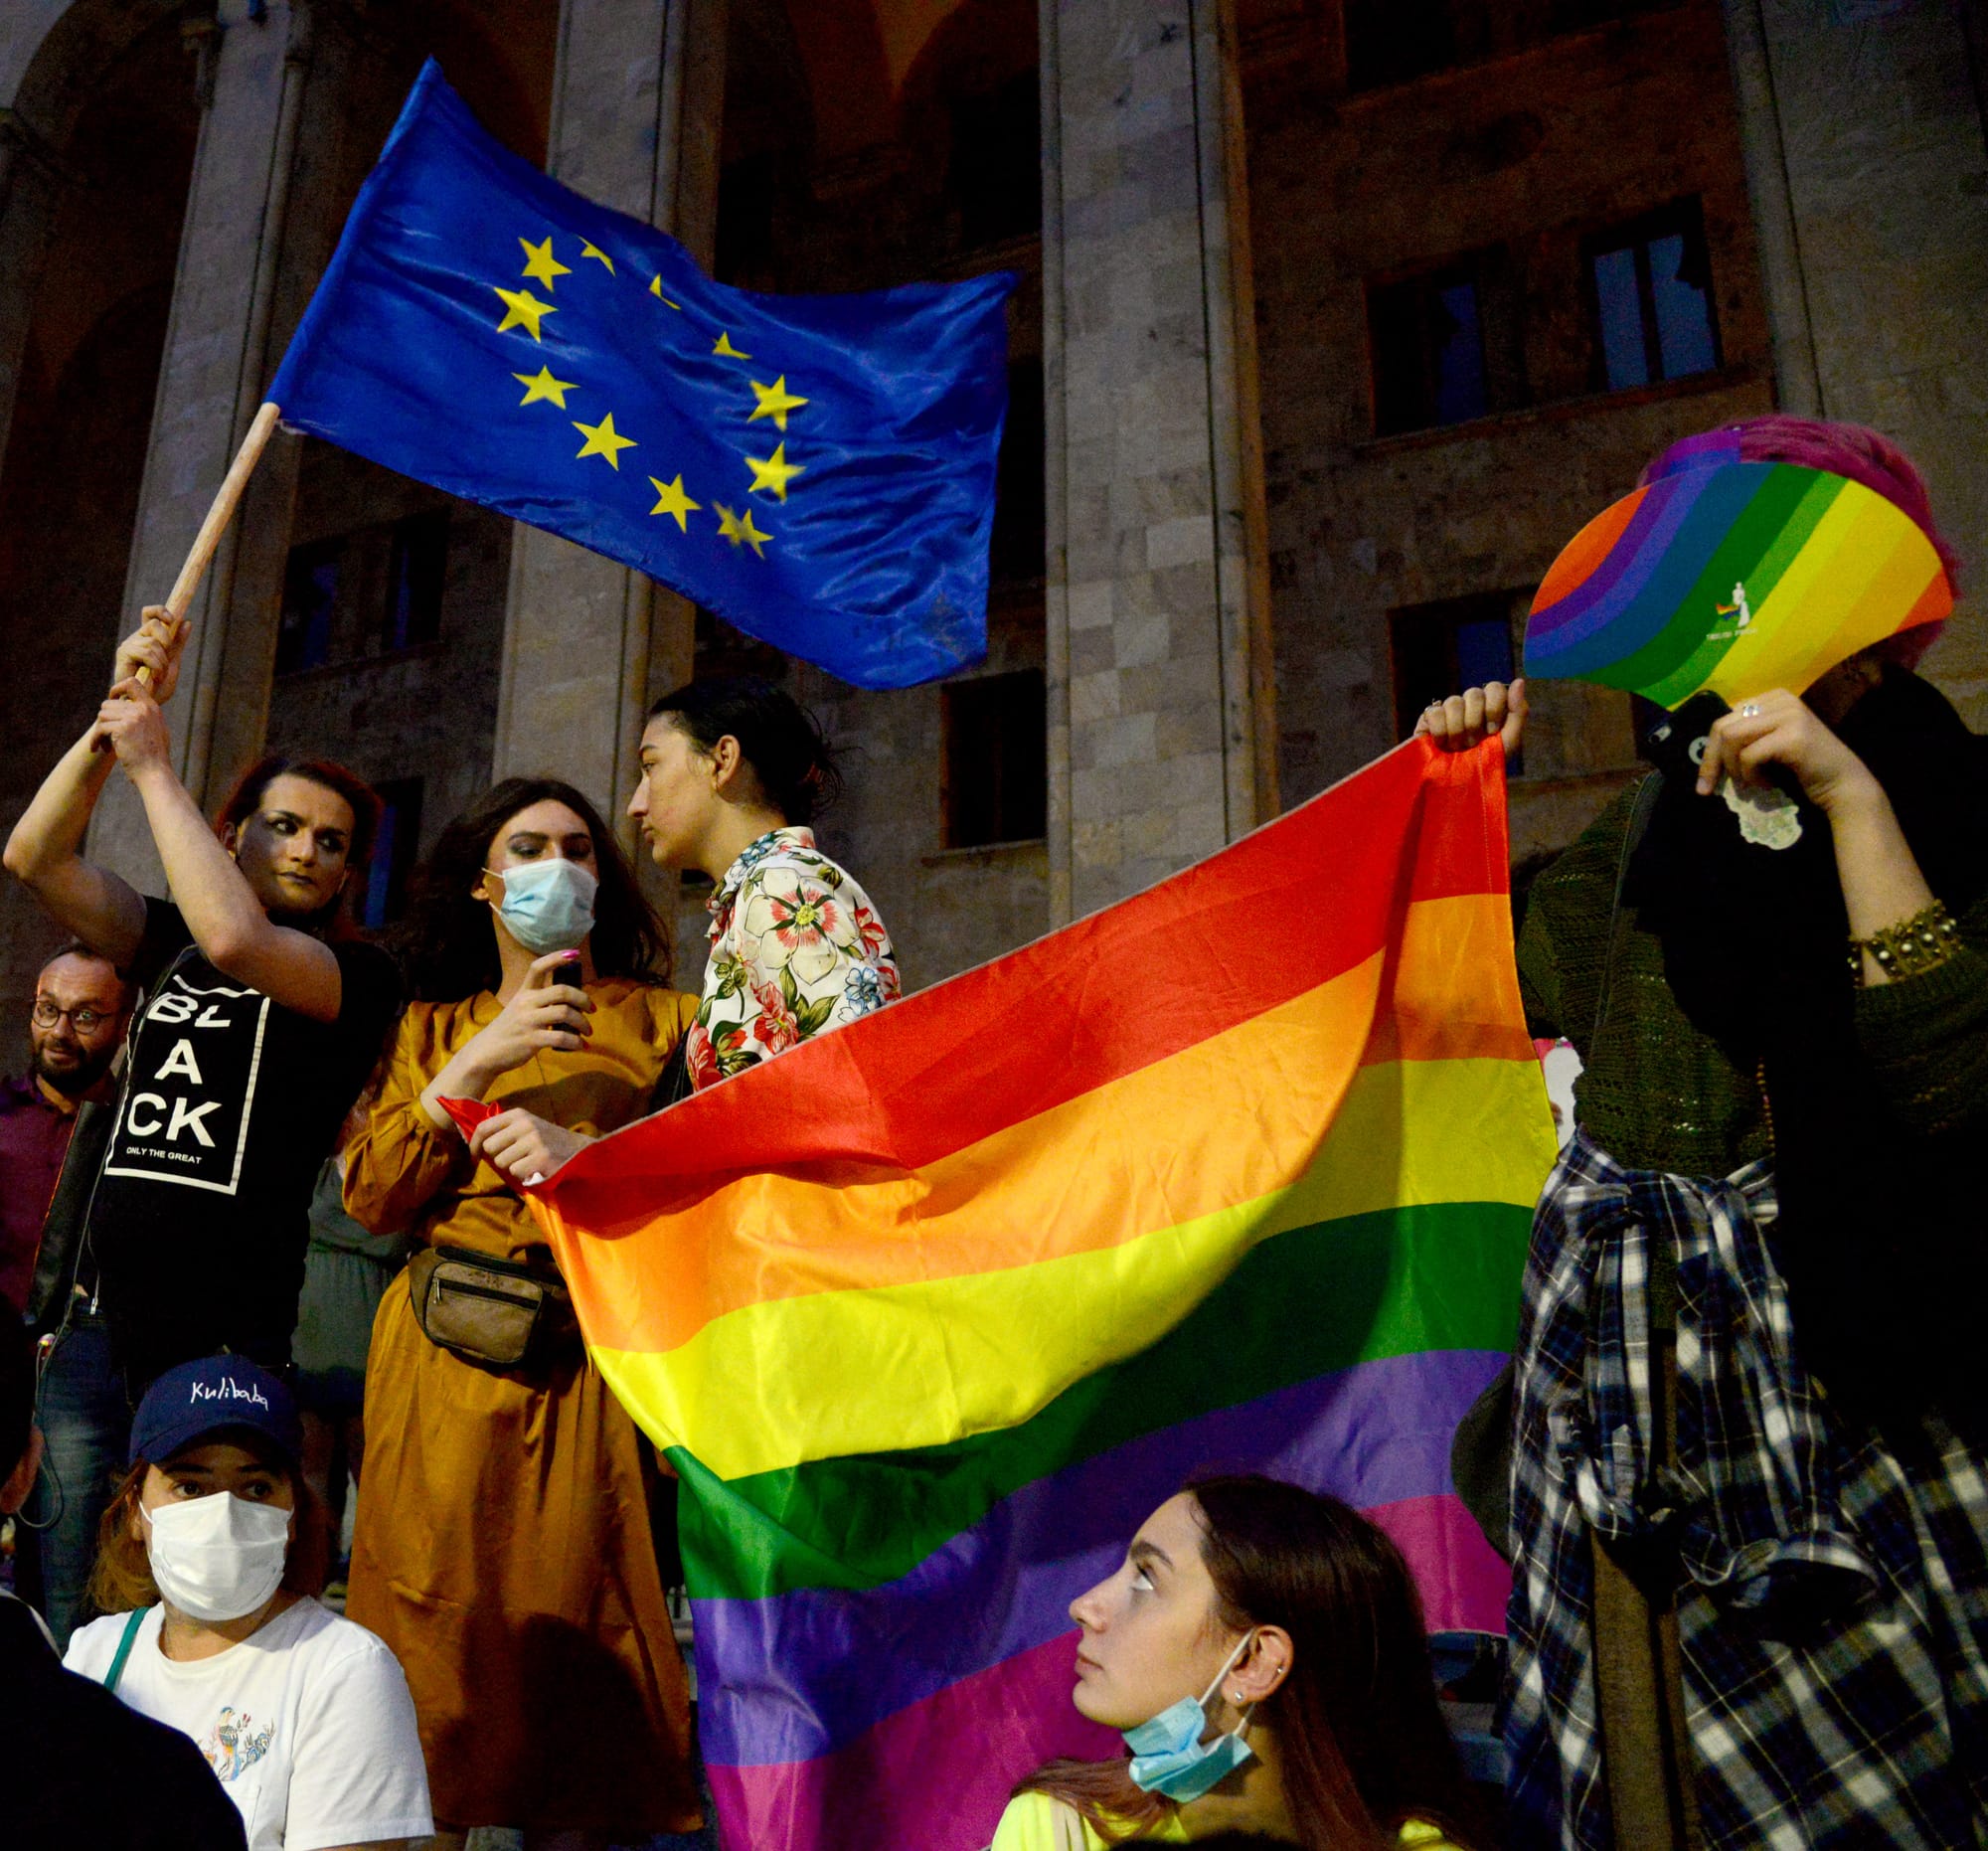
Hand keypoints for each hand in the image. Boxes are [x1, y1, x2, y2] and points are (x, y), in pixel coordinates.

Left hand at [96, 679, 172, 774]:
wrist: (155, 773)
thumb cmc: (154, 757)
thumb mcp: (156, 730)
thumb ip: (144, 716)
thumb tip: (126, 707)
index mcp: (151, 708)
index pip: (132, 683)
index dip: (117, 689)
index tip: (112, 700)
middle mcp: (143, 709)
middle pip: (109, 704)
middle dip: (104, 720)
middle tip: (106, 737)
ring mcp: (133, 717)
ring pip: (102, 715)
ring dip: (99, 731)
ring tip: (105, 745)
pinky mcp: (122, 728)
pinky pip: (100, 728)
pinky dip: (96, 740)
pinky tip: (98, 749)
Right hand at [114, 607, 187, 702]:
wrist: (146, 703)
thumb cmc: (157, 686)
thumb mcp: (173, 662)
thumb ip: (178, 643)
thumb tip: (187, 622)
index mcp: (147, 638)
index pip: (149, 614)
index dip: (160, 611)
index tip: (171, 619)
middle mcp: (136, 639)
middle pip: (154, 624)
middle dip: (167, 642)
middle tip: (166, 661)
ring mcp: (128, 646)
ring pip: (152, 642)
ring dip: (162, 661)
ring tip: (159, 674)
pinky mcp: (123, 655)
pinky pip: (146, 652)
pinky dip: (156, 665)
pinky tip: (155, 676)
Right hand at [469, 951, 593, 1072]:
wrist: (486, 1053)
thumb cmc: (508, 1030)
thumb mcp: (519, 1008)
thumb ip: (540, 1002)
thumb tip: (569, 1002)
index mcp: (524, 992)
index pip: (537, 967)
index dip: (556, 957)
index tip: (575, 953)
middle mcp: (526, 1003)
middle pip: (561, 991)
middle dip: (583, 999)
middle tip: (592, 1009)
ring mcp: (528, 1021)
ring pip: (564, 1013)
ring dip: (583, 1023)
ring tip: (588, 1031)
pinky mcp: (531, 1040)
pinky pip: (561, 1037)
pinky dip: (576, 1042)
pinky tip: (581, 1045)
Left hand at [469, 1109, 592, 1184]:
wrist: (579, 1150)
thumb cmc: (546, 1142)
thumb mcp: (526, 1127)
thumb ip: (503, 1131)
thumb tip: (472, 1143)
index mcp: (518, 1114)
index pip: (483, 1128)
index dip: (474, 1145)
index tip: (475, 1156)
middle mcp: (525, 1124)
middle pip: (490, 1147)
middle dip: (497, 1157)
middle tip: (513, 1159)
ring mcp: (534, 1140)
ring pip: (501, 1162)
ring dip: (512, 1167)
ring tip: (527, 1163)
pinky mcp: (541, 1158)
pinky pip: (515, 1172)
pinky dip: (523, 1175)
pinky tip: (535, 1169)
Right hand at [1414, 678, 1526, 755]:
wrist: (1454, 784)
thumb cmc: (1483, 764)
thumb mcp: (1509, 742)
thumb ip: (1518, 711)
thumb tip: (1519, 681)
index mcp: (1491, 706)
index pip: (1494, 687)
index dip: (1493, 708)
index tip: (1491, 732)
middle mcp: (1470, 704)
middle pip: (1474, 693)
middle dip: (1475, 723)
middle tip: (1472, 743)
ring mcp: (1448, 709)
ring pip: (1454, 702)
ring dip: (1457, 731)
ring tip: (1456, 747)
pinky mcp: (1428, 718)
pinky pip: (1435, 712)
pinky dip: (1440, 732)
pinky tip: (1441, 744)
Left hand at [1695, 689, 1881, 817]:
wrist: (1844, 784)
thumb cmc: (1803, 768)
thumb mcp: (1770, 744)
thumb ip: (1746, 736)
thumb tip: (1707, 750)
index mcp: (1773, 698)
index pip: (1725, 717)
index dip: (1711, 749)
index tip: (1706, 778)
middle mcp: (1781, 699)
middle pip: (1723, 725)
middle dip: (1712, 761)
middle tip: (1709, 788)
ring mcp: (1789, 715)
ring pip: (1732, 738)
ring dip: (1734, 768)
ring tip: (1752, 782)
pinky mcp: (1793, 736)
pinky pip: (1749, 756)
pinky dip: (1751, 776)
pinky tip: (1769, 784)